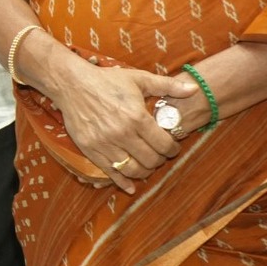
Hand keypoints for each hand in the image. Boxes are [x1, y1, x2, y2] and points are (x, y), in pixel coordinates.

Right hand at [48, 61, 192, 194]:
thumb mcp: (139, 78)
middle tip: (160, 155)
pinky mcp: (91, 150)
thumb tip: (194, 88)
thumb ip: (168, 85)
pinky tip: (131, 186)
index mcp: (137, 118)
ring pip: (133, 170)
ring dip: (144, 172)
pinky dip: (123, 182)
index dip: (172, 149)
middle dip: (159, 160)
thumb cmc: (107, 80)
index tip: (172, 147)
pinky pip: (111, 173)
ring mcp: (105, 144)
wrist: (72, 84)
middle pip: (151, 160)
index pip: (164, 144)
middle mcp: (122, 134)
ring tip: (146, 165)